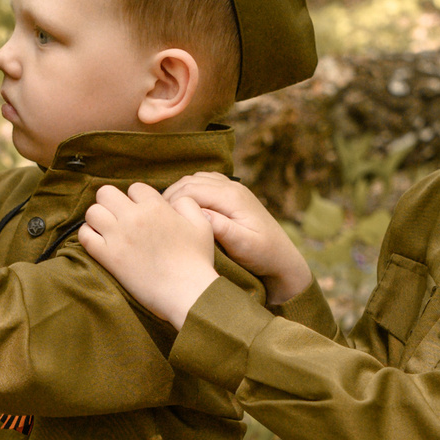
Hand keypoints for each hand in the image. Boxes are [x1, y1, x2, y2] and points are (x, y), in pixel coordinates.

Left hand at [80, 183, 221, 328]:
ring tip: (107, 229)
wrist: (187, 292)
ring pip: (92, 211)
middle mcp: (133, 217)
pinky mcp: (108, 257)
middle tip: (119, 217)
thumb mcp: (202, 225)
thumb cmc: (197, 261)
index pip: (135, 188)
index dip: (137, 199)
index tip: (141, 212)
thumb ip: (187, 204)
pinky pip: (84, 236)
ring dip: (98, 218)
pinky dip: (88, 235)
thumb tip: (172, 201)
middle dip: (112, 202)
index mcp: (156, 206)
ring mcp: (118, 236)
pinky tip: (99, 242)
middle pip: (106, 193)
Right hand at [163, 172, 312, 304]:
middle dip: (170, 196)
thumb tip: (199, 214)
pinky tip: (183, 212)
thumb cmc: (263, 255)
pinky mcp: (231, 195)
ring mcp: (233, 189)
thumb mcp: (243, 245)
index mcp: (233, 197)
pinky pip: (203, 184)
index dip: (171, 201)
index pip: (191, 189)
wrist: (282, 259)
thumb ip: (222, 228)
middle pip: (190, 181)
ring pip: (195, 180)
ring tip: (167, 215)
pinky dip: (189, 193)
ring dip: (178, 194)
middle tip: (156, 218)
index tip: (159, 221)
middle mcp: (233, 187)